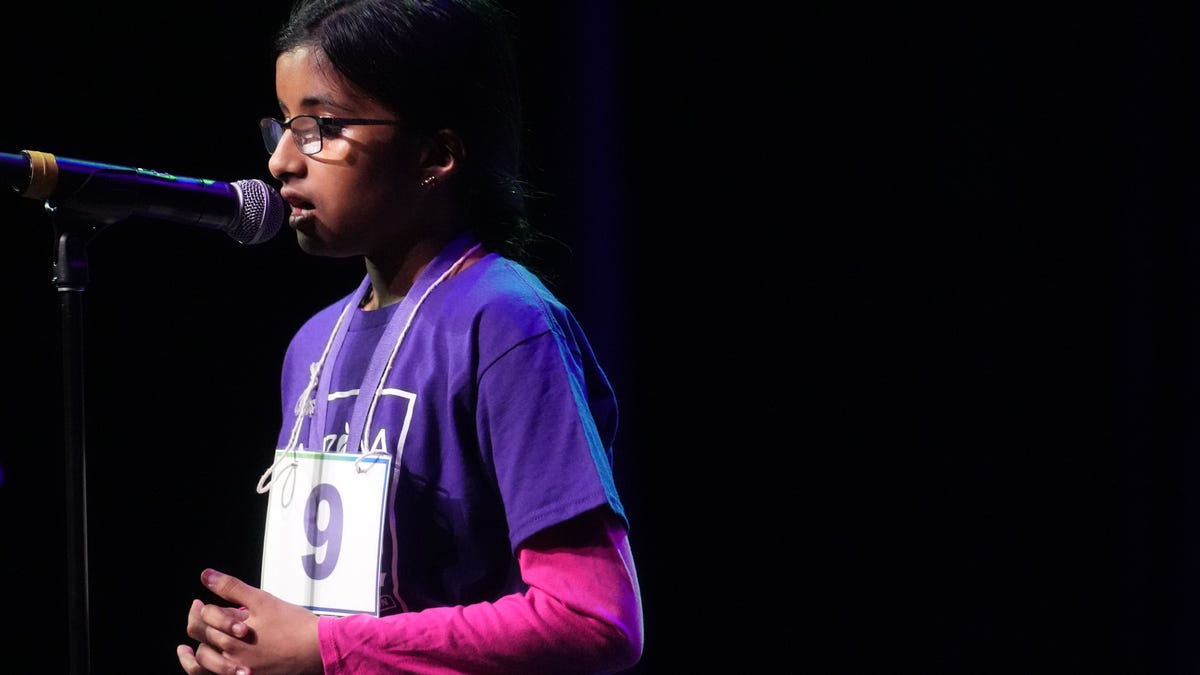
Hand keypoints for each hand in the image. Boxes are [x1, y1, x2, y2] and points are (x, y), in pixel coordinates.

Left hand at [176, 568, 322, 674]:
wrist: (317, 649)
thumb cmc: (293, 625)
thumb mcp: (262, 600)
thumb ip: (232, 587)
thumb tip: (206, 575)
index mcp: (232, 633)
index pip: (205, 618)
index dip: (201, 608)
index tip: (200, 603)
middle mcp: (231, 655)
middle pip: (202, 639)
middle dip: (196, 623)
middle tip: (196, 612)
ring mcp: (237, 670)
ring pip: (203, 665)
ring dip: (191, 656)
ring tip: (185, 648)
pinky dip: (205, 672)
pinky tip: (205, 667)